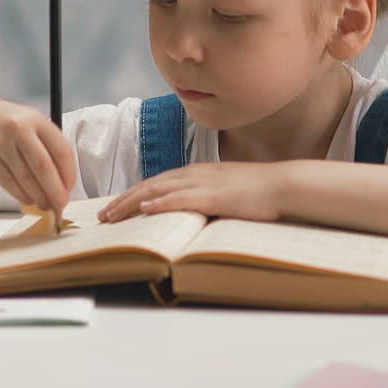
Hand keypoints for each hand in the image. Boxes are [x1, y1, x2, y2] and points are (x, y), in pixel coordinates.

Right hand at [0, 96, 76, 216]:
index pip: (61, 150)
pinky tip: (29, 200)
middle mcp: (19, 128)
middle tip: (61, 206)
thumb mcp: (29, 122)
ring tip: (46, 206)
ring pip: (25, 178)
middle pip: (44, 167)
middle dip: (55, 192)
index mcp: (36, 119)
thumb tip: (63, 181)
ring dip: (39, 197)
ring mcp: (0, 142)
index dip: (69, 174)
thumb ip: (47, 144)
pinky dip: (21, 195)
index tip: (70, 188)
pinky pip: (8, 182)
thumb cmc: (7, 123)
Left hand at [98, 162, 289, 223]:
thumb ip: (208, 196)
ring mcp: (203, 183)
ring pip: (159, 191)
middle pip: (151, 185)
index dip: (134, 193)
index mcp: (198, 172)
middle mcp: (195, 174)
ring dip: (132, 202)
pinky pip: (181, 199)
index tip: (116, 205)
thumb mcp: (226, 192)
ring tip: (112, 215)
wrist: (283, 185)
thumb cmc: (259, 192)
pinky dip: (161, 203)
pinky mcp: (214, 197)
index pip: (157, 182)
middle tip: (103, 215)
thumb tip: (192, 212)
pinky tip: (146, 209)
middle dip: (124, 199)